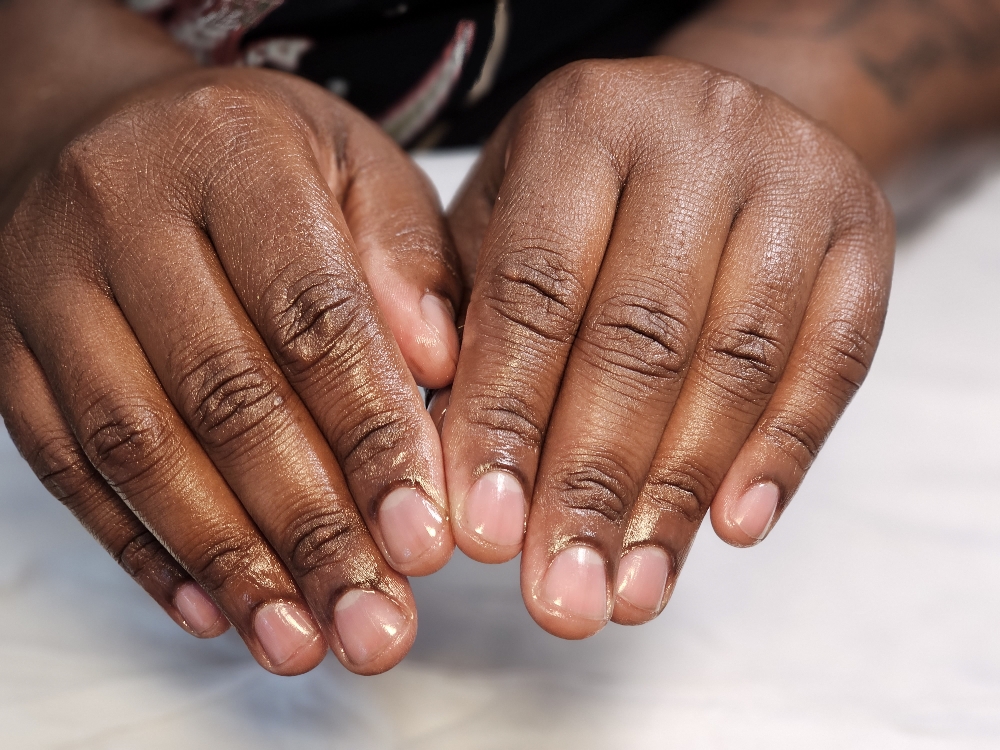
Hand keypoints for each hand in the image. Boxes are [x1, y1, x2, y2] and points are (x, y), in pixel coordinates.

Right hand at [0, 66, 461, 673]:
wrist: (99, 129)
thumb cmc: (254, 154)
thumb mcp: (354, 163)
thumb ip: (407, 259)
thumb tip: (444, 368)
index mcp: (233, 150)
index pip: (312, 314)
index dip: (371, 435)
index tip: (424, 538)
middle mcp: (120, 211)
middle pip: (225, 395)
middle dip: (311, 528)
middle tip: (376, 622)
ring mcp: (46, 285)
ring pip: (138, 446)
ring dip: (229, 560)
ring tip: (303, 639)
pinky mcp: (8, 354)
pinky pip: (67, 466)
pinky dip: (144, 550)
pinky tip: (213, 608)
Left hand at [440, 58, 893, 637]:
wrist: (713, 130)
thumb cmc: (582, 198)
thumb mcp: (501, 225)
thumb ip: (470, 329)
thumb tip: (451, 465)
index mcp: (579, 122)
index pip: (533, 294)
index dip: (505, 421)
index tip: (483, 535)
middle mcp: (692, 133)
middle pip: (638, 338)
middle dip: (591, 484)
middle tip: (561, 598)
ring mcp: (793, 177)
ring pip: (736, 361)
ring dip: (679, 494)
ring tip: (631, 590)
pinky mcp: (863, 231)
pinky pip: (833, 361)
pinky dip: (782, 455)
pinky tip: (730, 529)